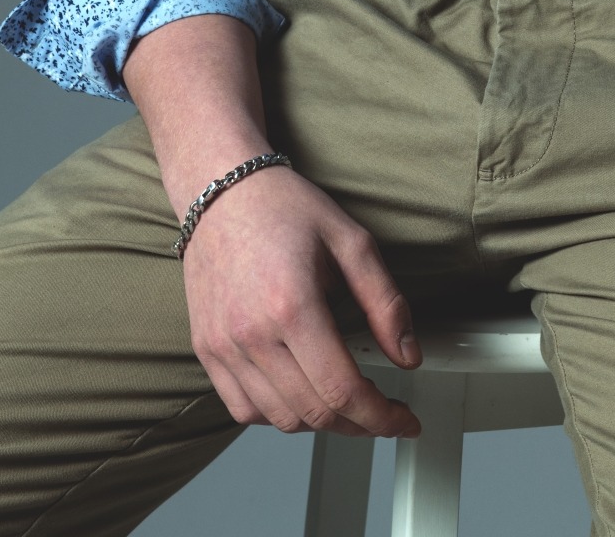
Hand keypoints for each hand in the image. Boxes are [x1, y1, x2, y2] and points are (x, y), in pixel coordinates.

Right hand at [180, 161, 422, 436]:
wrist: (222, 189)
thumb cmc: (284, 207)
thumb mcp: (351, 241)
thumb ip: (385, 302)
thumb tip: (408, 356)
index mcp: (292, 305)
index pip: (342, 390)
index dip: (381, 417)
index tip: (403, 421)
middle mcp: (252, 334)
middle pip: (314, 413)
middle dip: (359, 424)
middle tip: (382, 411)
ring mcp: (223, 346)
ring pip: (280, 420)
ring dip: (320, 421)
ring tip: (343, 398)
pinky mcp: (206, 350)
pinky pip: (243, 409)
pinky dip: (277, 414)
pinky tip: (299, 390)